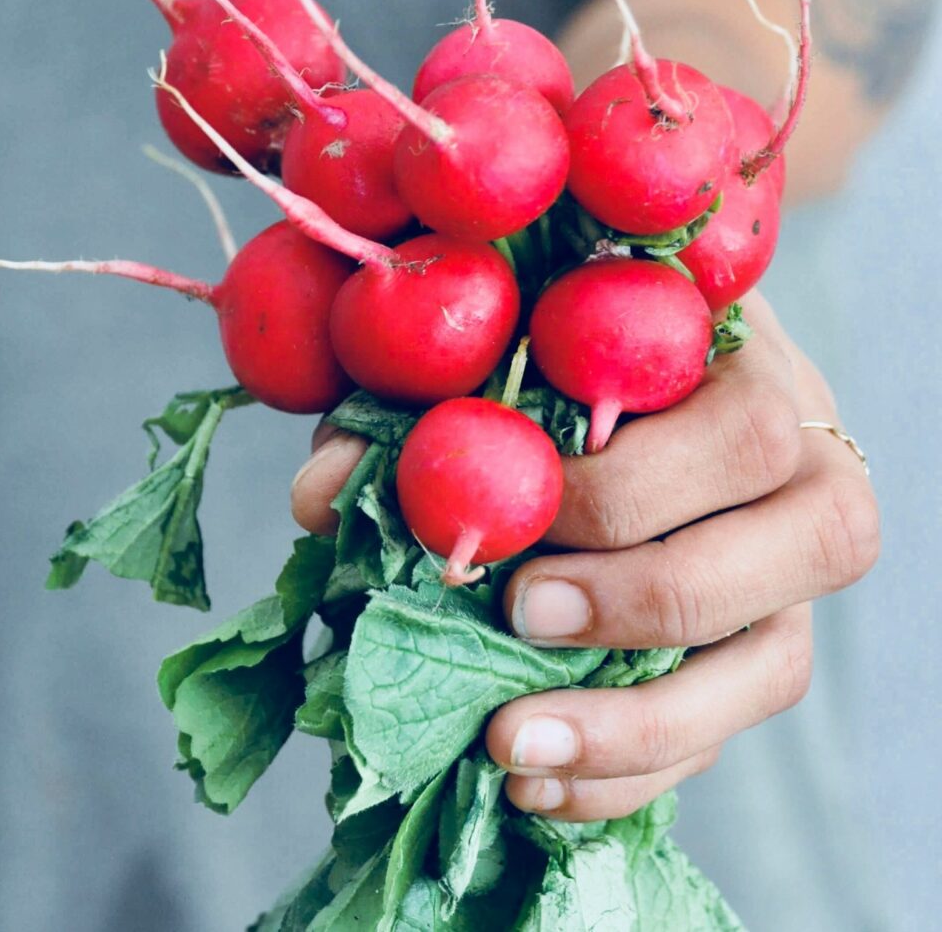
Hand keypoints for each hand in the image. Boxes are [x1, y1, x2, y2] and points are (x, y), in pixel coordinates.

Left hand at [290, 293, 878, 820]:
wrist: (614, 376)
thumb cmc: (543, 347)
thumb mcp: (477, 350)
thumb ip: (408, 405)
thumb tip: (321, 498)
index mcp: (749, 364)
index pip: (738, 427)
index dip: (627, 491)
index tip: (511, 526)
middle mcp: (804, 462)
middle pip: (808, 539)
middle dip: (649, 596)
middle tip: (521, 615)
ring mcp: (789, 567)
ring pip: (775, 661)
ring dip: (643, 722)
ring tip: (510, 744)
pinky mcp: (758, 645)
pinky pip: (729, 727)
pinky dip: (632, 769)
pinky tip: (536, 781)